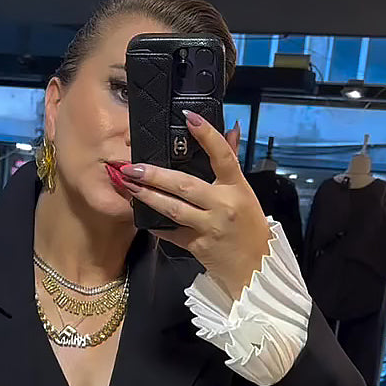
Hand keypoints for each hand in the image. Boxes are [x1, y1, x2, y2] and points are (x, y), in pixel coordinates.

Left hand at [119, 113, 273, 299]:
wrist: (256, 269)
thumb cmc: (251, 228)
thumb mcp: (245, 194)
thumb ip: (232, 162)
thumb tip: (232, 129)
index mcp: (237, 188)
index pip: (223, 156)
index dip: (207, 136)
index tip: (189, 117)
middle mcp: (222, 205)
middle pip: (184, 185)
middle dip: (155, 175)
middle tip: (132, 166)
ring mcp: (209, 227)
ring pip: (173, 209)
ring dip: (148, 197)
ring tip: (129, 185)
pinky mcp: (198, 246)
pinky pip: (172, 233)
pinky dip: (157, 225)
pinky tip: (141, 216)